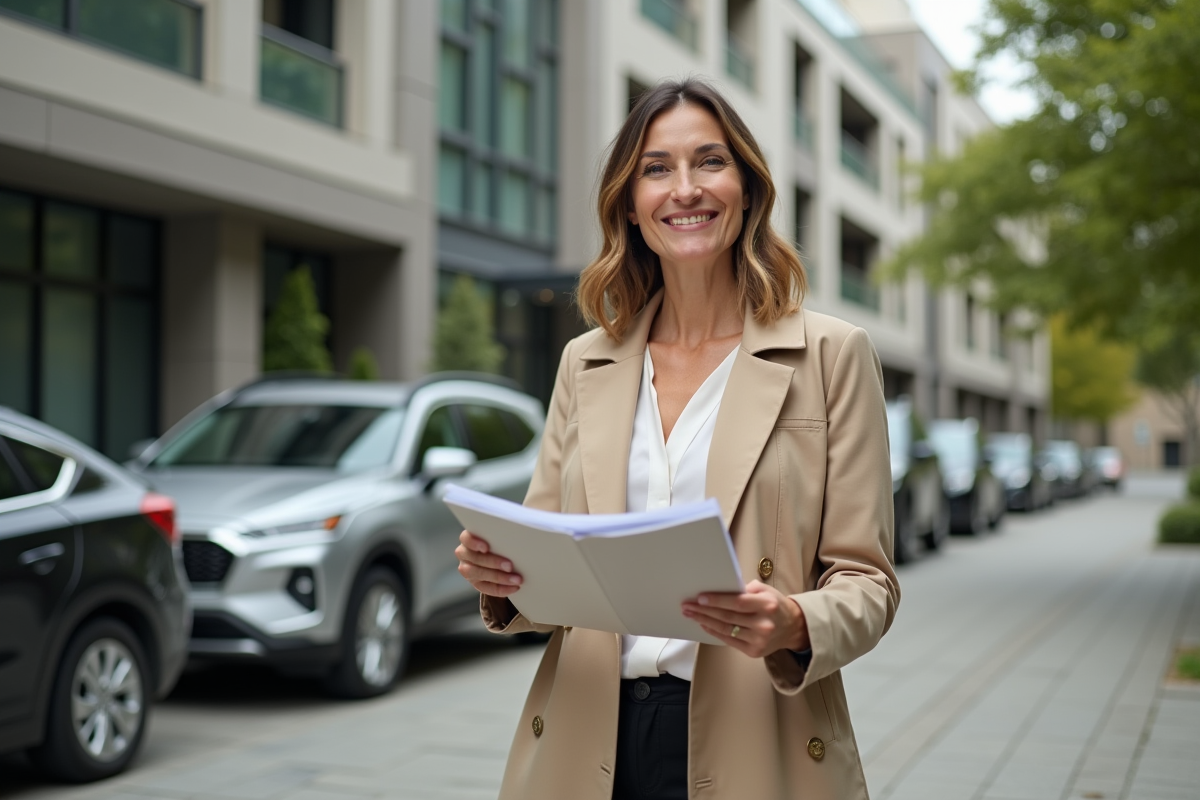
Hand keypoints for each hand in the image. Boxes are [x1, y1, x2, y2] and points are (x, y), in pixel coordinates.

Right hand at [455, 530, 523, 596]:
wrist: (499, 558)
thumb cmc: (499, 544)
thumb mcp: (498, 539)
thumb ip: (500, 539)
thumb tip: (518, 541)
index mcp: (469, 539)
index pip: (466, 538)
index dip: (474, 543)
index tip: (486, 547)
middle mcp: (465, 554)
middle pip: (474, 558)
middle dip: (493, 562)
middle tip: (509, 566)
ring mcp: (467, 569)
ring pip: (478, 574)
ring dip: (498, 577)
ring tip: (515, 579)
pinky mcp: (475, 583)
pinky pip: (486, 588)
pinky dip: (501, 589)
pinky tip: (514, 587)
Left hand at [682, 580, 809, 658]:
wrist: (792, 627)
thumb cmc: (775, 604)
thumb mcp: (765, 590)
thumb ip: (745, 589)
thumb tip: (720, 589)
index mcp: (767, 605)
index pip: (737, 603)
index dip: (717, 601)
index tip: (699, 598)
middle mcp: (764, 624)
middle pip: (728, 617)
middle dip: (704, 611)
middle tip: (687, 606)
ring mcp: (759, 640)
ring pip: (726, 629)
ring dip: (705, 621)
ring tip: (691, 614)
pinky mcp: (754, 652)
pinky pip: (729, 640)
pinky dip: (714, 632)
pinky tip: (704, 625)